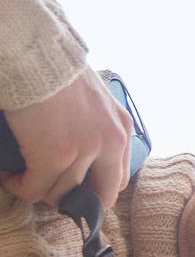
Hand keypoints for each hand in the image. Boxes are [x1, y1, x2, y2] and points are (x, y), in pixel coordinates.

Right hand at [1, 66, 131, 209]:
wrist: (36, 55)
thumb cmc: (55, 70)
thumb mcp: (94, 100)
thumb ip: (96, 126)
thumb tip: (80, 154)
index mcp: (122, 129)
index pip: (118, 177)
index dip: (93, 188)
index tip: (73, 186)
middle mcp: (111, 143)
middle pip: (101, 195)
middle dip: (75, 200)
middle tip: (51, 192)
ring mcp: (85, 152)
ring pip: (61, 194)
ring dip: (39, 190)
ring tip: (22, 179)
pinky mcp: (55, 158)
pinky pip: (35, 189)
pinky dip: (19, 187)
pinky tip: (9, 178)